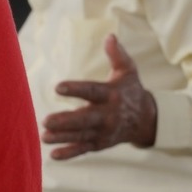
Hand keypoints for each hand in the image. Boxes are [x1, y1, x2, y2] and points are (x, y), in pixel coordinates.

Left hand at [42, 35, 157, 159]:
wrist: (146, 120)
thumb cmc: (131, 91)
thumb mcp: (128, 71)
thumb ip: (118, 55)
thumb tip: (110, 36)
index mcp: (111, 95)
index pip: (91, 91)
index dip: (75, 90)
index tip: (58, 88)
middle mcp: (108, 115)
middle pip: (85, 119)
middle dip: (66, 121)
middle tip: (46, 121)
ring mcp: (104, 132)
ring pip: (81, 136)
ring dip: (63, 138)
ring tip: (44, 137)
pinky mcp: (100, 143)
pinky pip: (84, 149)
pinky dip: (70, 153)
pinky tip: (53, 155)